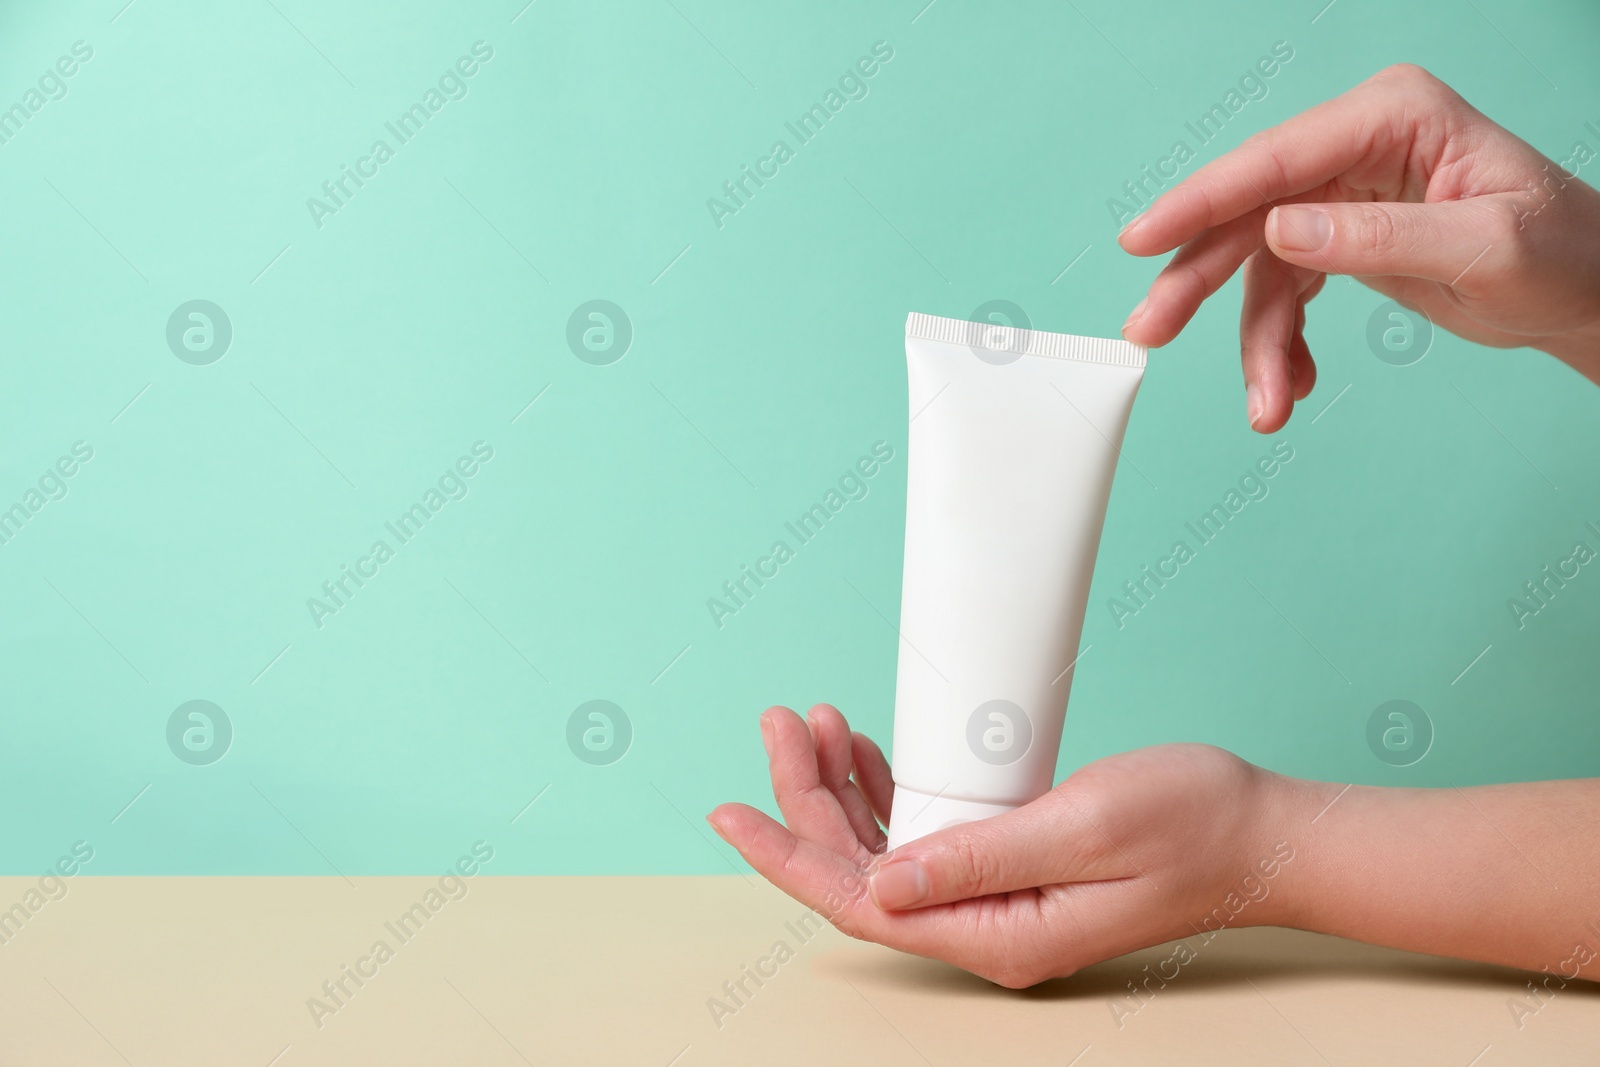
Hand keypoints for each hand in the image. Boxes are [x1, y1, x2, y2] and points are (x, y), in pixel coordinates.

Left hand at [707, 704, 1293, 987]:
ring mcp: (999, 901)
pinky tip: (869, 753)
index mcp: (997, 933)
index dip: (788, 857)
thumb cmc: (1192, 824)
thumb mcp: (1084, 827)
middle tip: (781, 725)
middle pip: (863, 871)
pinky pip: (927, 837)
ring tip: (815, 724)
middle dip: (809, 799)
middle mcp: (988, 927)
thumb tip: (881, 881)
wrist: (1262, 833)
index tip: (731, 812)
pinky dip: (890, 790)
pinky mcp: (1013, 869)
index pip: (861, 903)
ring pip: (888, 851)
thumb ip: (979, 857)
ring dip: (844, 789)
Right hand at [1118, 63, 1599, 432]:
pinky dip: (1279, 344)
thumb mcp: (1483, 248)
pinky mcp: (1340, 238)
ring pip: (1258, 266)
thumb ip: (1380, 237)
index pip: (1276, 159)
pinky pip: (1283, 293)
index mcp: (1392, 117)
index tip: (1142, 239)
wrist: (1588, 292)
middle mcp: (1358, 146)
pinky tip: (1290, 384)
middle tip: (1150, 329)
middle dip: (1198, 279)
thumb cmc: (1563, 255)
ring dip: (1252, 340)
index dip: (1201, 201)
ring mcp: (1345, 192)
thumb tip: (1282, 232)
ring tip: (1263, 405)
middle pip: (1247, 211)